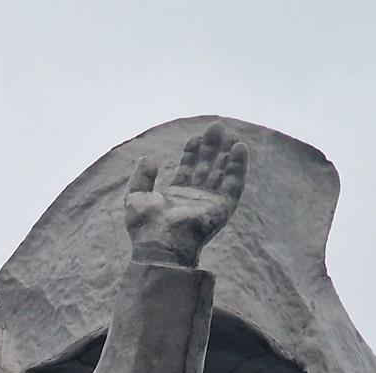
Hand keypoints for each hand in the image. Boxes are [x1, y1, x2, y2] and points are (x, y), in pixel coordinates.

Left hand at [124, 122, 249, 266]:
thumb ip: (141, 177)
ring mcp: (210, 202)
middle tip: (216, 127)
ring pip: (222, 172)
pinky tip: (240, 148)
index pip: (188, 169)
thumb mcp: (135, 196)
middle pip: (207, 167)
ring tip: (229, 134)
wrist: (160, 243)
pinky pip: (234, 183)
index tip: (195, 137)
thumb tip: (147, 158)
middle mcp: (194, 198)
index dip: (192, 152)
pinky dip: (238, 166)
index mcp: (176, 196)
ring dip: (227, 153)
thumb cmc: (144, 225)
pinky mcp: (223, 207)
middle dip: (212, 147)